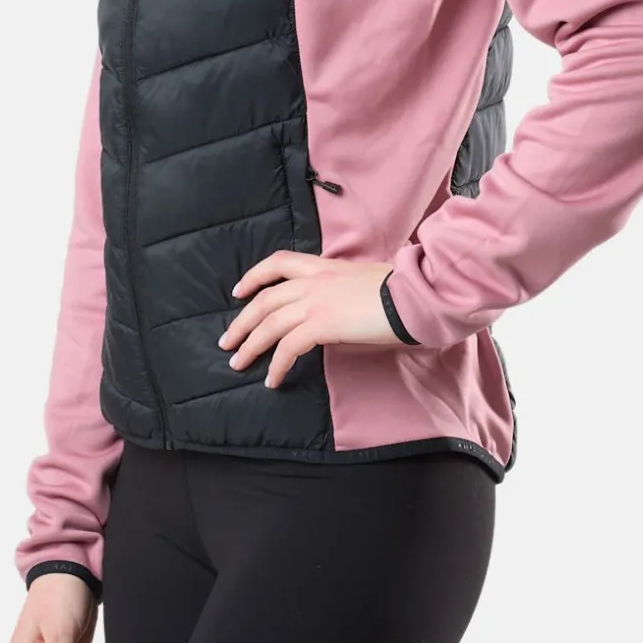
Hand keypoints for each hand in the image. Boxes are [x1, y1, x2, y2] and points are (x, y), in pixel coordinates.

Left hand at [220, 253, 398, 388]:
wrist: (414, 295)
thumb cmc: (400, 289)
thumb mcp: (364, 279)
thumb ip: (342, 289)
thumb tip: (336, 307)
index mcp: (324, 267)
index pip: (279, 262)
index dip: (254, 276)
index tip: (239, 291)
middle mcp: (314, 281)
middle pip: (264, 299)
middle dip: (242, 322)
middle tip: (228, 342)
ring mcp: (316, 302)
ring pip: (269, 323)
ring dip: (251, 346)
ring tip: (238, 364)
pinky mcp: (322, 324)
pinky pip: (288, 347)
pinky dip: (277, 365)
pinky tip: (273, 379)